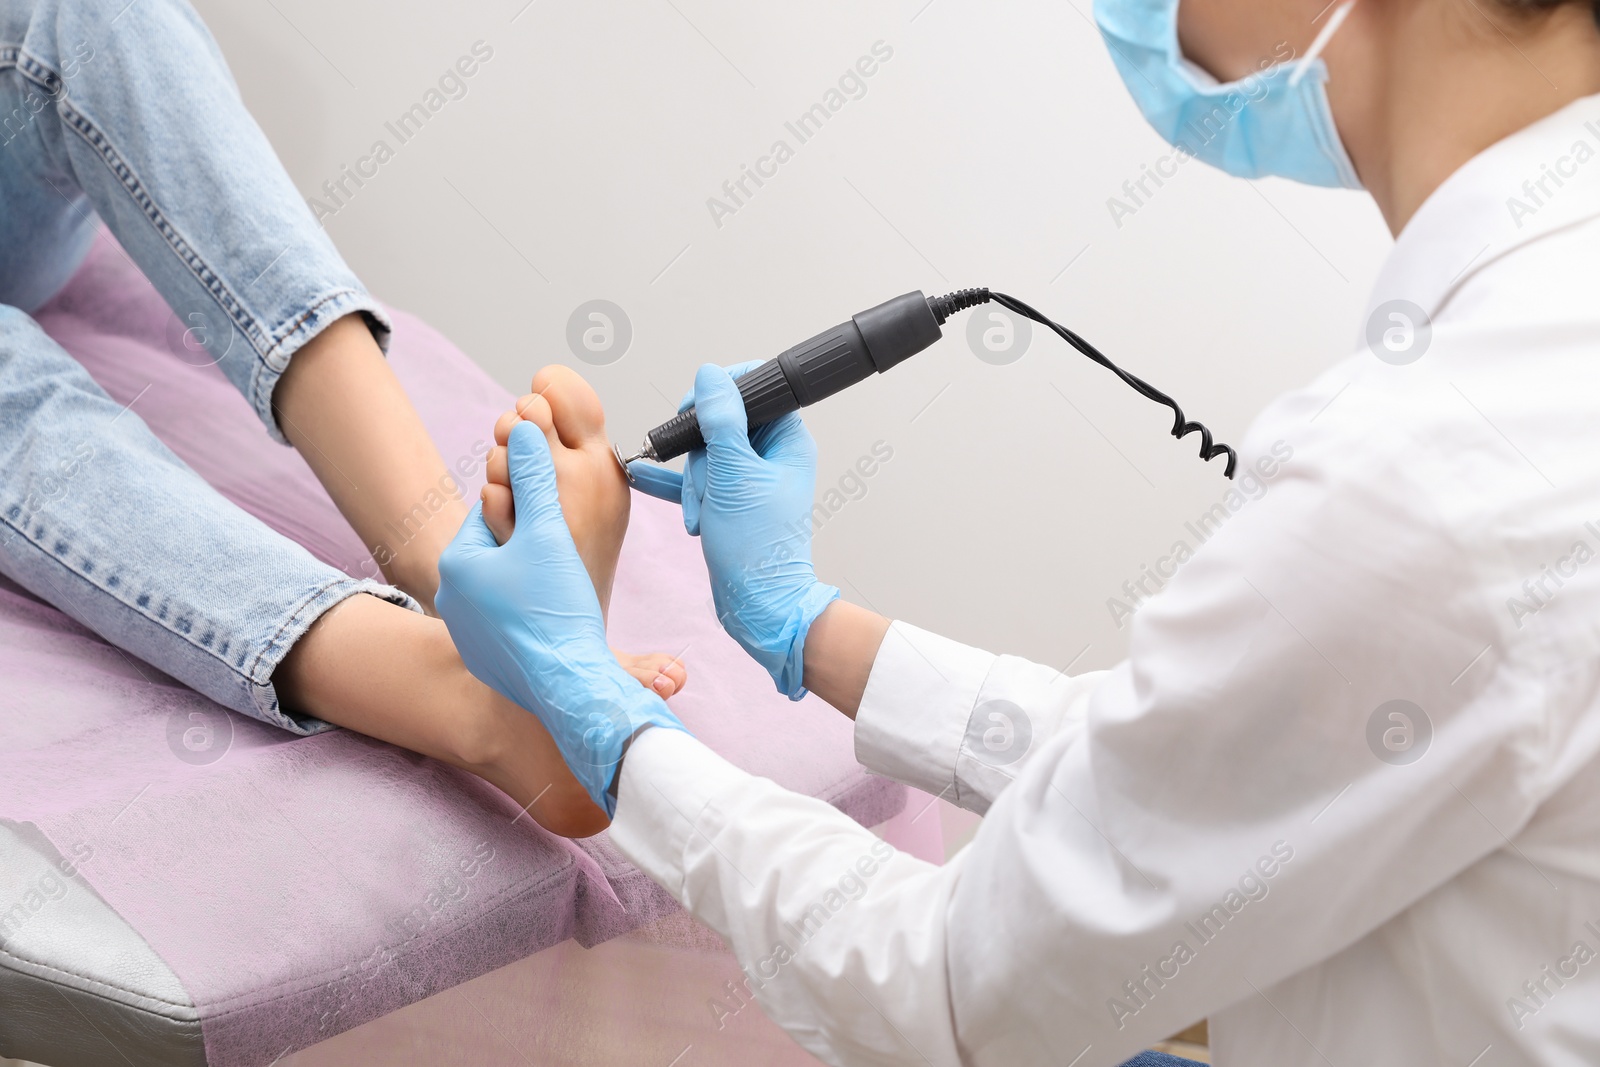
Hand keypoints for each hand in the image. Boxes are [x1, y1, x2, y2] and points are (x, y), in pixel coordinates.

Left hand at [436, 422, 685, 815]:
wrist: (568, 686)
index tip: (557, 524)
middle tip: (564, 561)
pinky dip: (530, 617)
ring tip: (563, 592)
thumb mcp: (547, 531)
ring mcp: (467, 635)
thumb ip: (534, 478)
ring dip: (530, 582)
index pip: (492, 512)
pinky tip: (557, 621)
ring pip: (502, 588)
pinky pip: (507, 624)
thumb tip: (521, 427)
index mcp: (457, 563)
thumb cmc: (555, 610)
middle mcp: (451, 600)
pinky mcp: (486, 661)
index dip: (530, 510)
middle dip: (530, 547)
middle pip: (497, 550)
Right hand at [675, 363, 840, 697]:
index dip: (721, 392)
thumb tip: (710, 375)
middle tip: (707, 486)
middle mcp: (772, 455)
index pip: (757, 389)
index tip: (695, 409)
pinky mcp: (729, 501)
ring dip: (693, 485)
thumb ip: (720, 421)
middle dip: (702, 457)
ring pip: (705, 455)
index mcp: (788, 440)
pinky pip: (697, 480)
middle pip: (721, 424)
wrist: (758, 605)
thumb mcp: (734, 476)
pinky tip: (642, 476)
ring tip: (701, 516)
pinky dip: (675, 484)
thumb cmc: (759, 547)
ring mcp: (749, 479)